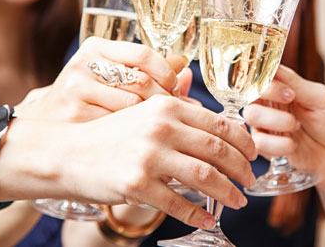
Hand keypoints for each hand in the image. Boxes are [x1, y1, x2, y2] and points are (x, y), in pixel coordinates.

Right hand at [0, 95, 257, 230]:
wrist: (70, 153)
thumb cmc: (113, 134)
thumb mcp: (146, 111)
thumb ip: (180, 111)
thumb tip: (218, 119)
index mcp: (168, 107)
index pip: (220, 124)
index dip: (244, 142)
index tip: (254, 155)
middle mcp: (161, 127)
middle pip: (218, 150)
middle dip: (242, 169)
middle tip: (251, 181)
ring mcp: (149, 156)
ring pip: (204, 177)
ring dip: (227, 192)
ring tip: (238, 201)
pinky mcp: (137, 185)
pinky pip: (178, 203)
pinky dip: (197, 214)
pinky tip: (207, 219)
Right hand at [16, 37, 189, 121]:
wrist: (44, 129)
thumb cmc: (88, 100)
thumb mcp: (111, 76)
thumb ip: (147, 71)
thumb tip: (186, 70)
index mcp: (95, 47)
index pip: (143, 53)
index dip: (165, 72)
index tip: (176, 87)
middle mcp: (83, 63)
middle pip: (141, 80)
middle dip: (164, 100)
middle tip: (175, 115)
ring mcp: (76, 89)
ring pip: (133, 105)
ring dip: (154, 120)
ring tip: (162, 129)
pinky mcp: (75, 116)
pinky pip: (119, 127)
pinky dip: (137, 135)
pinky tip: (144, 141)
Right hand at [243, 65, 324, 190]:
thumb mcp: (320, 98)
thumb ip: (295, 83)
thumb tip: (275, 64)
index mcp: (283, 86)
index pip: (261, 76)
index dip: (270, 84)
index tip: (289, 93)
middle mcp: (270, 103)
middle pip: (251, 95)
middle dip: (272, 101)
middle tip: (293, 109)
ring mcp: (266, 124)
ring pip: (251, 116)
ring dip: (276, 122)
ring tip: (296, 127)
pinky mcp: (266, 146)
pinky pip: (257, 142)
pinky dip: (277, 144)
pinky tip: (293, 145)